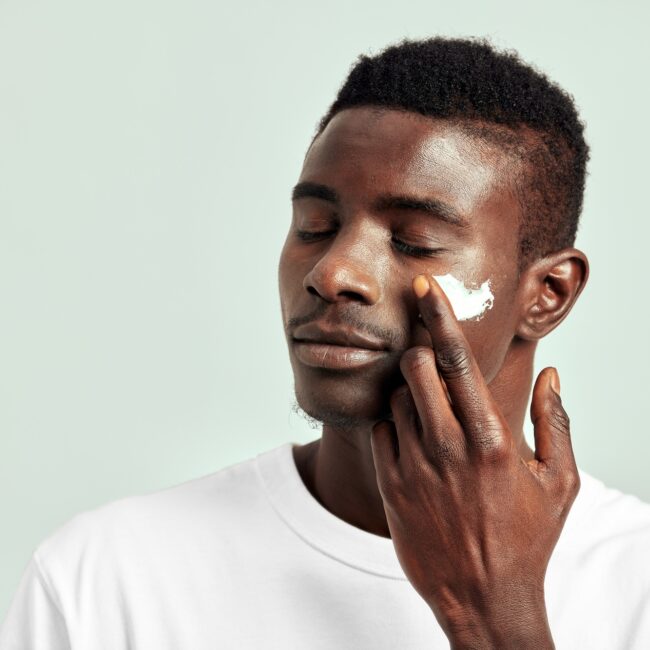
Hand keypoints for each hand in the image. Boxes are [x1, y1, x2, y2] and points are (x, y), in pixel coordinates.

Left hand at [369, 274, 579, 648]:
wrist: (482, 598)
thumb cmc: (526, 538)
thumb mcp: (558, 483)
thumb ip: (557, 422)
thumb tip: (552, 373)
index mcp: (493, 438)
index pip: (458, 361)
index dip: (440, 317)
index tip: (424, 287)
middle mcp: (449, 446)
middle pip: (416, 367)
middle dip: (421, 355)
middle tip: (432, 367)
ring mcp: (415, 466)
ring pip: (396, 397)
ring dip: (410, 394)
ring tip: (433, 420)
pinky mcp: (390, 485)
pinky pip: (380, 430)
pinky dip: (394, 426)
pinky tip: (416, 446)